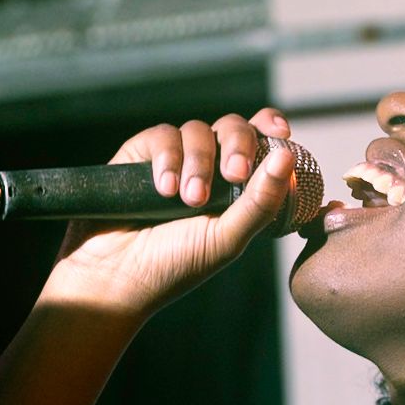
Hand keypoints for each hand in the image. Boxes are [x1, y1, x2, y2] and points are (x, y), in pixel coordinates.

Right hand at [46, 106, 295, 316]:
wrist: (115, 276)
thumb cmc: (175, 265)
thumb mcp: (227, 238)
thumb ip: (261, 202)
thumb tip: (288, 159)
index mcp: (237, 187)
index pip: (260, 142)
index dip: (270, 128)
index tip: (280, 134)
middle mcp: (208, 167)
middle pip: (233, 128)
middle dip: (238, 145)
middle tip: (234, 174)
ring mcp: (175, 158)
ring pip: (198, 130)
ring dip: (198, 163)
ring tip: (189, 200)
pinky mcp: (141, 154)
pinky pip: (163, 136)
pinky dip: (168, 159)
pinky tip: (164, 190)